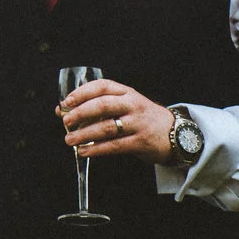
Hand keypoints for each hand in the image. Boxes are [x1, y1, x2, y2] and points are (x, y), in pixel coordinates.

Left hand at [58, 79, 174, 162]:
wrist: (177, 133)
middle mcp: (132, 105)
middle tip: (66, 122)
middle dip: (80, 113)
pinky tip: (84, 151)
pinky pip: (114, 146)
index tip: (66, 102)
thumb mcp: (125, 105)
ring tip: (70, 140)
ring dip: (85, 134)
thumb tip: (61, 110)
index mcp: (126, 92)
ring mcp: (137, 123)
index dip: (81, 93)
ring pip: (107, 127)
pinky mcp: (141, 142)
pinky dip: (97, 149)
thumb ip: (97, 106)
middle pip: (102, 105)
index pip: (102, 86)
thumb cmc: (142, 118)